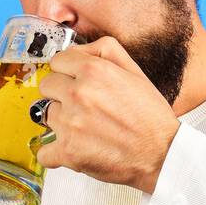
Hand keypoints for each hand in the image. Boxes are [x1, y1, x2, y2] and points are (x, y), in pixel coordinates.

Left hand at [35, 36, 180, 193]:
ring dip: (60, 123)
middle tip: (81, 107)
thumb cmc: (150, 116)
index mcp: (93, 71)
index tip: (73, 82)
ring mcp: (70, 124)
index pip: (56, 62)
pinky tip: (71, 150)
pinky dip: (54, 154)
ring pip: (45, 117)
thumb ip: (104, 51)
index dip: (66, 73)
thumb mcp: (134, 70)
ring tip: (84, 129)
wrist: (162, 153)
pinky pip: (43, 152)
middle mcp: (78, 94)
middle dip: (60, 95)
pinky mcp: (67, 151)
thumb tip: (75, 50)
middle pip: (46, 87)